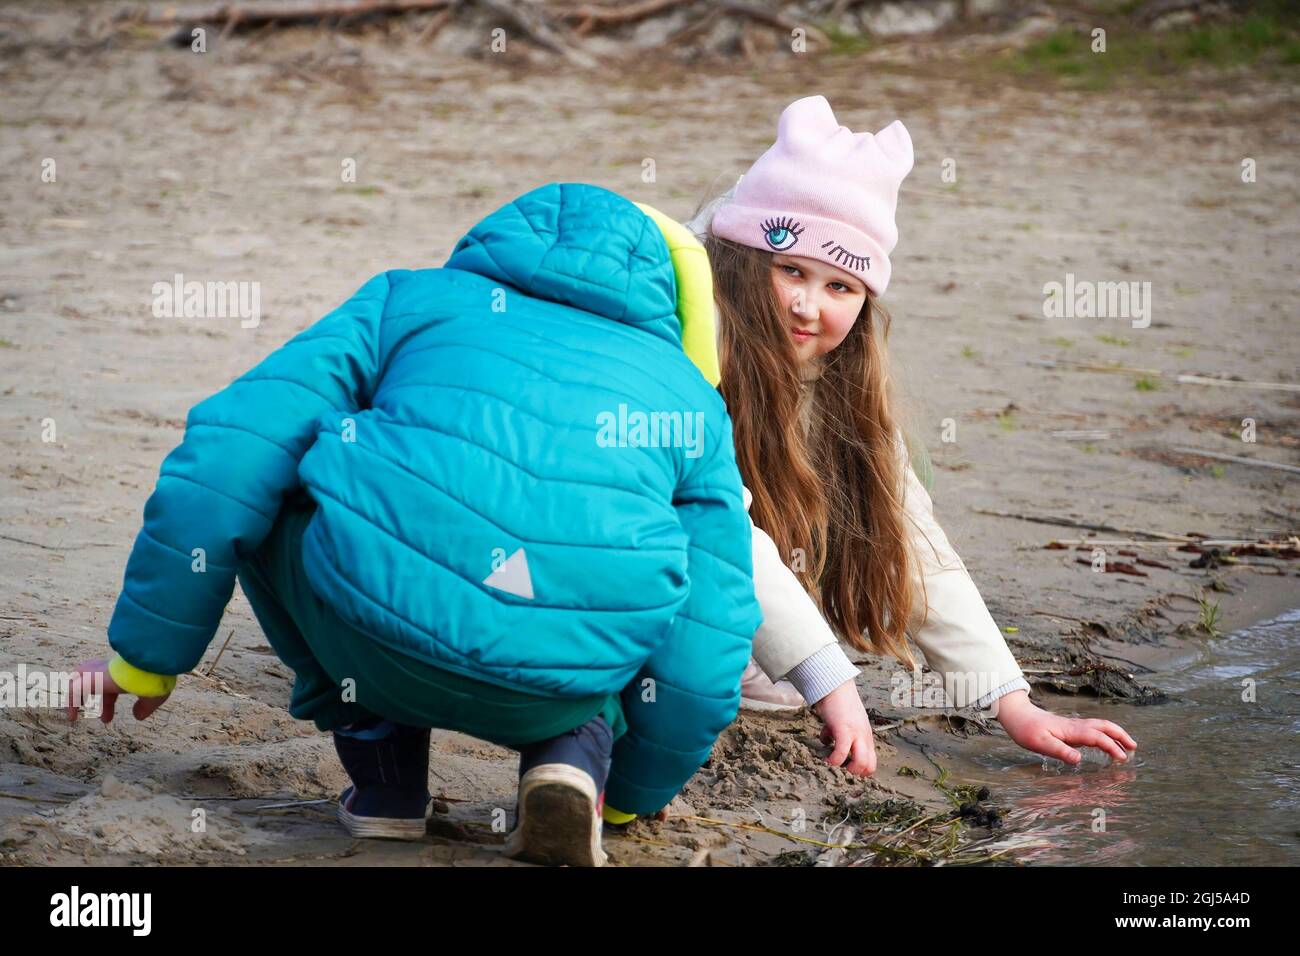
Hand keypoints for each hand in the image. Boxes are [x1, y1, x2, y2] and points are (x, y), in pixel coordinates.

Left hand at [66, 658, 171, 723]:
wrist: (148, 665)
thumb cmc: (154, 679)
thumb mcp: (152, 696)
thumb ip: (145, 706)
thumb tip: (138, 716)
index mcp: (124, 672)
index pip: (111, 685)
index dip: (109, 702)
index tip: (108, 718)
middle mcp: (109, 670)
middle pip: (94, 682)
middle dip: (95, 699)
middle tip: (99, 718)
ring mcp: (98, 672)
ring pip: (78, 680)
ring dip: (77, 698)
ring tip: (73, 716)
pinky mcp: (89, 678)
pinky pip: (72, 690)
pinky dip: (70, 703)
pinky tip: (73, 717)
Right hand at [812, 680, 876, 775]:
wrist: (835, 685)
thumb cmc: (837, 701)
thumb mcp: (843, 720)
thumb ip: (840, 732)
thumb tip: (828, 740)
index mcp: (866, 736)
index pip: (871, 762)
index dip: (857, 770)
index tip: (843, 766)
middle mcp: (864, 736)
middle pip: (869, 767)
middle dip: (853, 773)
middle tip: (838, 767)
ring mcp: (856, 734)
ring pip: (861, 764)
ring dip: (846, 769)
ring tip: (832, 763)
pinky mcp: (844, 730)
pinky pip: (842, 753)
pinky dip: (833, 760)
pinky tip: (825, 758)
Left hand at [993, 690, 1135, 764]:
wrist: (1016, 714)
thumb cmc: (1026, 730)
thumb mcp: (1040, 744)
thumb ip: (1060, 751)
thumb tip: (1079, 759)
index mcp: (1071, 730)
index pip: (1097, 737)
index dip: (1111, 747)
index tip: (1122, 758)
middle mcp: (1075, 726)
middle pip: (1104, 726)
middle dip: (1121, 735)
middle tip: (1134, 747)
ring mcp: (1073, 725)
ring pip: (1100, 726)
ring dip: (1115, 733)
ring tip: (1126, 745)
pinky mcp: (1069, 727)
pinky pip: (1092, 729)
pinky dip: (1104, 734)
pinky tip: (1104, 743)